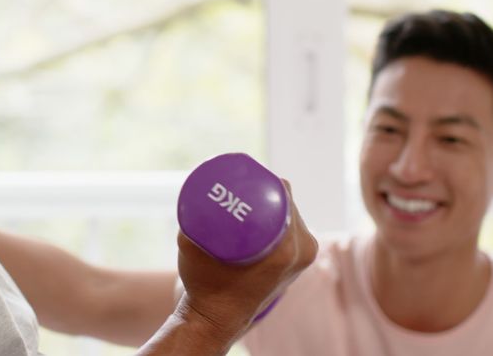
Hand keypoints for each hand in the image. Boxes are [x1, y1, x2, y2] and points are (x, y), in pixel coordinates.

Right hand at [175, 178, 316, 339]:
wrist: (215, 319)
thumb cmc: (203, 284)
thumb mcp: (192, 247)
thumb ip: (191, 219)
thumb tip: (192, 191)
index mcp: (286, 249)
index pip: (285, 196)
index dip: (268, 178)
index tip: (245, 172)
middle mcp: (301, 253)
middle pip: (290, 204)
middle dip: (269, 189)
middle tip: (242, 182)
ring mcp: (302, 260)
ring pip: (292, 216)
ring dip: (275, 204)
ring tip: (251, 194)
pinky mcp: (295, 264)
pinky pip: (294, 230)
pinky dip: (281, 218)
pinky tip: (267, 210)